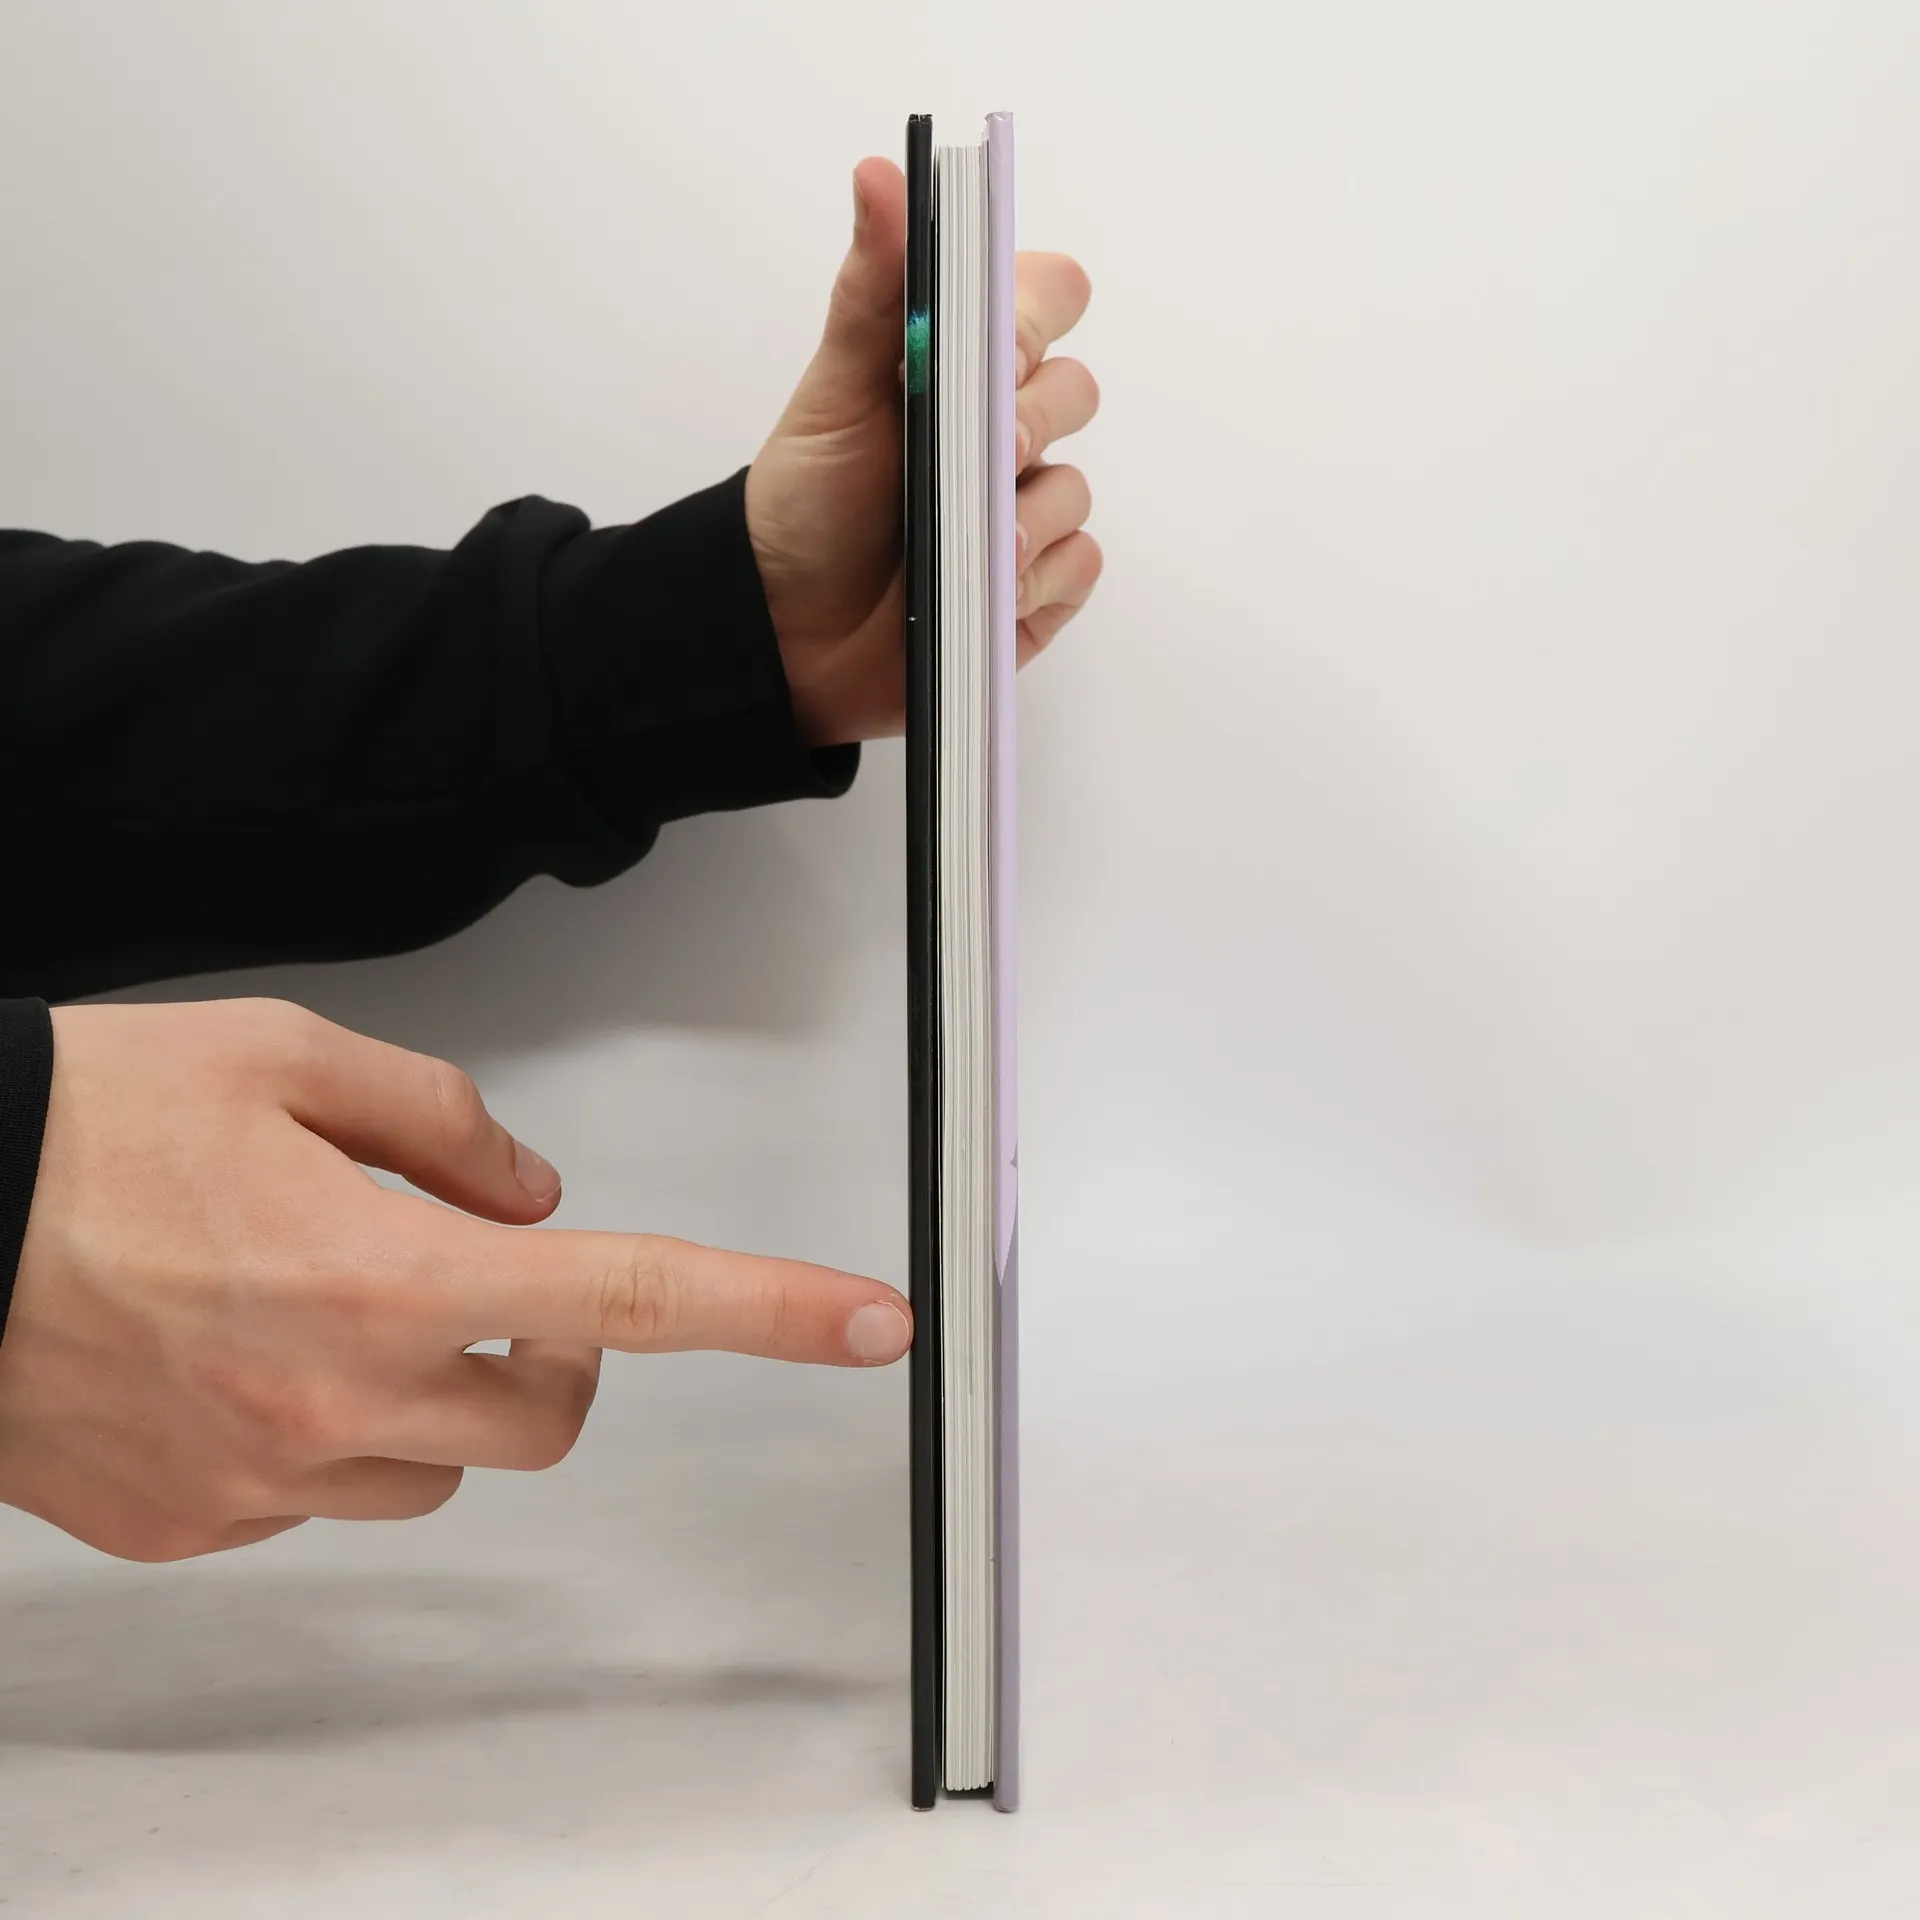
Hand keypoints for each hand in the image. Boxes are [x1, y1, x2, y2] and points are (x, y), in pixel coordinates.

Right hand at [0, 1000, 911, 1562]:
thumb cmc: (77, 1125)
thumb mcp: (287, 1058)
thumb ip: (444, 1122)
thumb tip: (532, 1195)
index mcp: (382, 1273)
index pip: (631, 1296)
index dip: (769, 1309)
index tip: (869, 1323)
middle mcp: (335, 1399)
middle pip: (551, 1413)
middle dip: (555, 1351)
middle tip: (481, 1277)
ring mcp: (259, 1481)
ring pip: (440, 1467)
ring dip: (436, 1391)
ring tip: (326, 1302)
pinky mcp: (188, 1526)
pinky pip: (320, 1492)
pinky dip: (326, 1430)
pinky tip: (242, 1353)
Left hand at [746, 156, 1102, 746]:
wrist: (784, 630)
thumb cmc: (808, 504)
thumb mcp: (835, 390)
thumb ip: (874, 288)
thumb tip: (881, 175)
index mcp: (964, 365)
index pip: (1051, 298)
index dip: (1036, 316)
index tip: (996, 346)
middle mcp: (1004, 431)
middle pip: (1077, 392)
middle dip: (1028, 422)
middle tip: (981, 451)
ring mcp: (1024, 510)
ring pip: (1076, 489)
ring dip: (1021, 517)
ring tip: (960, 544)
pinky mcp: (1037, 586)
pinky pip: (1078, 565)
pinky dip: (1035, 578)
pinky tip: (982, 588)